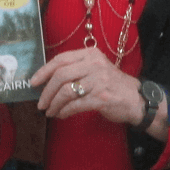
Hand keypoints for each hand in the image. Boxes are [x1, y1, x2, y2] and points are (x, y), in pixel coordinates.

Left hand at [30, 48, 144, 125]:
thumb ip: (76, 69)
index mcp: (91, 54)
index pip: (61, 59)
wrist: (135, 99)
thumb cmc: (111, 84)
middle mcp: (95, 64)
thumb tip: (47, 80)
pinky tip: (61, 114)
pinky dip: (64, 111)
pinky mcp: (101, 98)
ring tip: (50, 111)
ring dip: (54, 104)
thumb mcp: (96, 68)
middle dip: (47, 91)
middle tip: (41, 103)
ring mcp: (99, 81)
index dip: (44, 71)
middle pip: (61, 75)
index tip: (33, 82)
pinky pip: (75, 105)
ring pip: (66, 91)